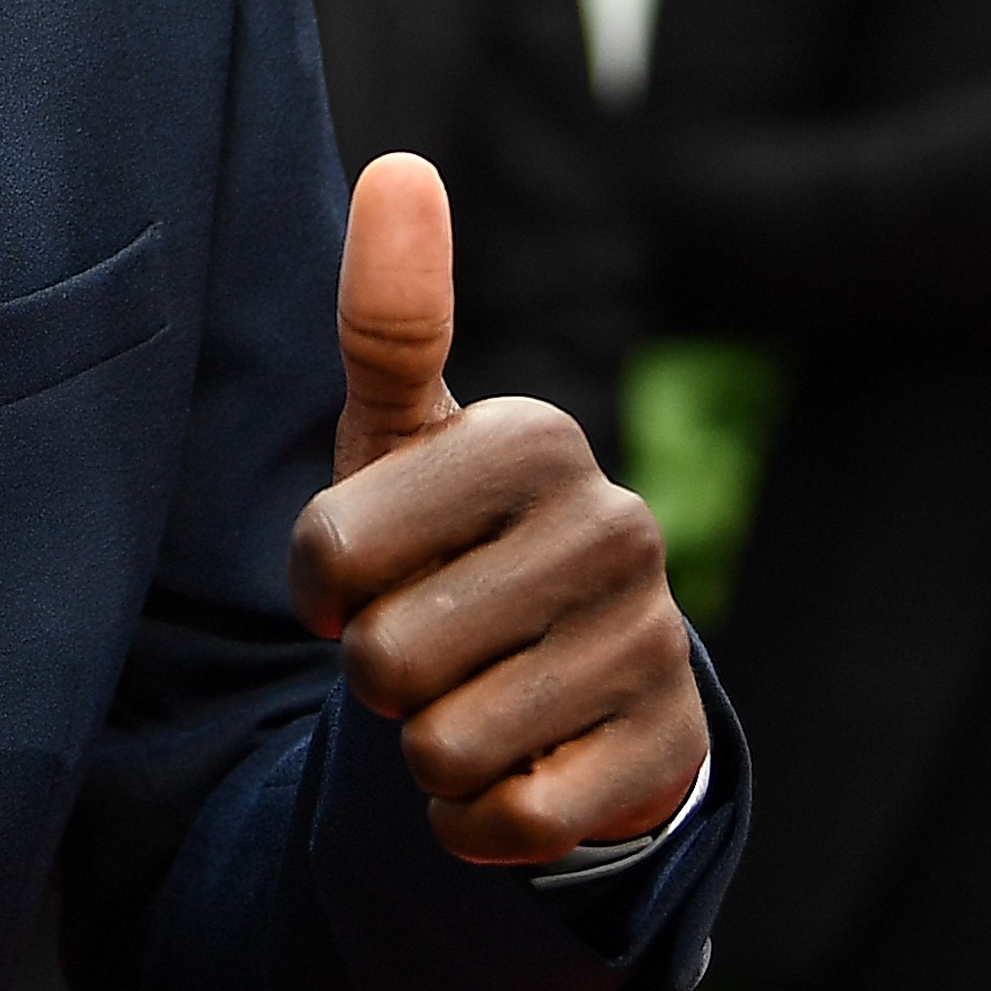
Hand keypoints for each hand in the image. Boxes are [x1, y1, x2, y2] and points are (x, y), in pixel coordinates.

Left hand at [286, 157, 704, 861]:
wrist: (569, 678)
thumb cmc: (451, 541)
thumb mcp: (403, 437)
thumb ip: (391, 315)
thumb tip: (401, 166)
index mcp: (534, 438)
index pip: (331, 553)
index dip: (317, 588)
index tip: (359, 573)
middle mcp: (616, 526)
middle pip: (386, 661)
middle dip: (377, 679)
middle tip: (428, 646)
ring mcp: (655, 640)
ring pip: (444, 749)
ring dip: (424, 754)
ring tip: (471, 701)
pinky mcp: (673, 753)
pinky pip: (510, 823)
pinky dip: (476, 824)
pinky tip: (512, 771)